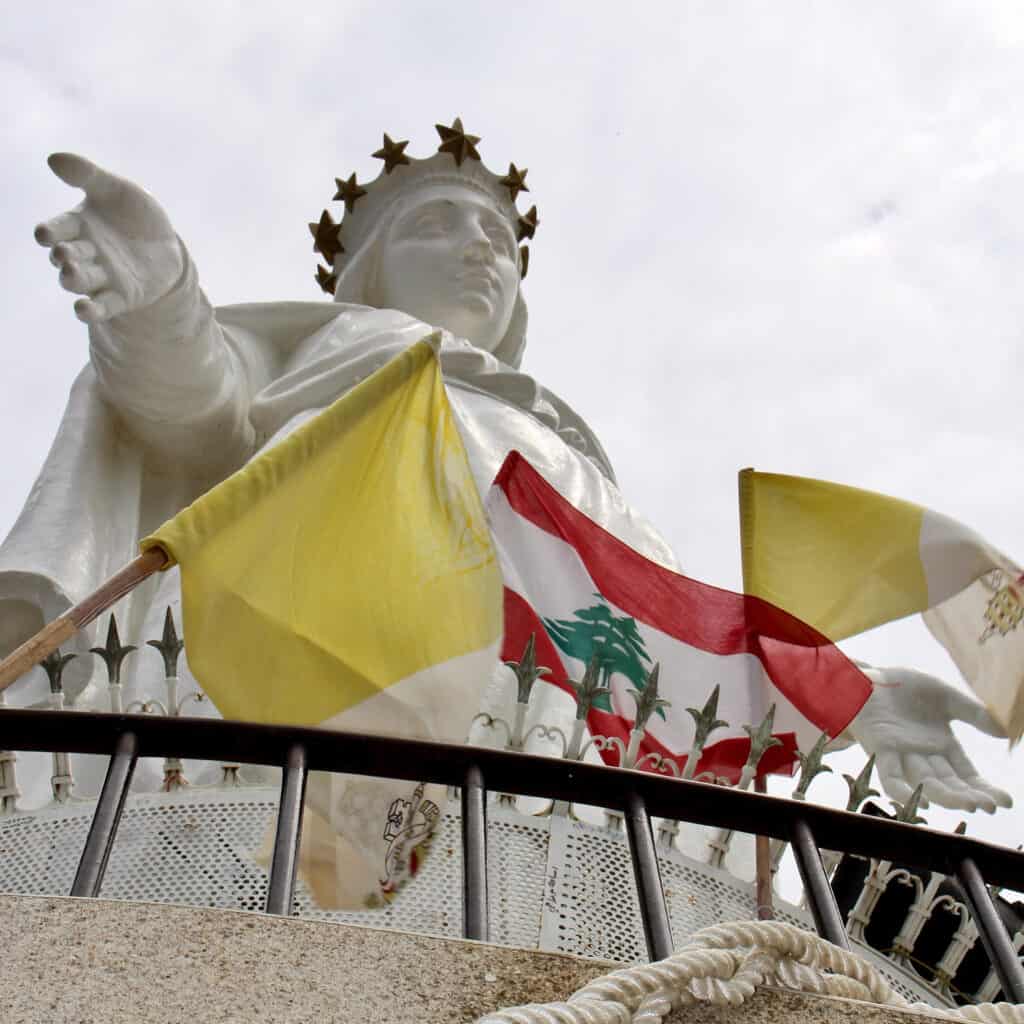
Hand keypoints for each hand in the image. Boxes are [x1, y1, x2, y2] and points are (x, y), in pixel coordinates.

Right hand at [35, 153, 183, 323]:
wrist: (167, 244)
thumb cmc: (135, 214)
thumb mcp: (117, 190)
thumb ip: (89, 175)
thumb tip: (53, 158)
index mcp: (78, 225)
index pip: (57, 228)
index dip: (49, 232)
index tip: (45, 234)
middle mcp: (85, 253)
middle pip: (65, 257)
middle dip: (63, 256)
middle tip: (66, 253)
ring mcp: (102, 276)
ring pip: (79, 282)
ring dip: (72, 279)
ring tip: (71, 274)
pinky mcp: (121, 297)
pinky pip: (101, 306)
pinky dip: (90, 310)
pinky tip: (83, 310)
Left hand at [849, 665, 1011, 813]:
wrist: (868, 675)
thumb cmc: (903, 687)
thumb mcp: (945, 696)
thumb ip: (972, 712)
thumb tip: (1005, 733)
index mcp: (942, 745)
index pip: (966, 775)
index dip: (984, 789)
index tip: (1005, 802)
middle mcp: (923, 755)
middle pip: (949, 783)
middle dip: (969, 796)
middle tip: (990, 807)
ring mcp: (901, 753)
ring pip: (926, 782)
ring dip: (946, 796)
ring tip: (969, 804)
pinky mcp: (879, 748)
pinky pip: (891, 776)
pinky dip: (904, 791)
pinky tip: (924, 803)